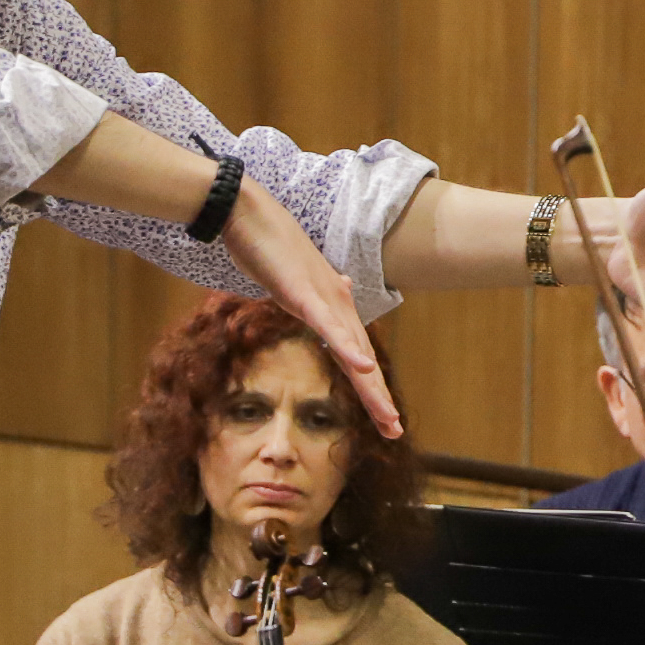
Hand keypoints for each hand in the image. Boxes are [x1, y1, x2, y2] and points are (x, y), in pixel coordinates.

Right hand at [222, 196, 403, 437]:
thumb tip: (340, 288)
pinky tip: (363, 370)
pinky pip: (328, 327)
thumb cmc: (269, 245)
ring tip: (389, 416)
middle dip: (378, 399)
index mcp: (333, 307)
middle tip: (395, 431)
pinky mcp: (304, 293)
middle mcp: (337, 305)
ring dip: (371, 386)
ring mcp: (323, 300)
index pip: (356, 357)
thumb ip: (316, 291)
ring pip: (353, 351)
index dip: (370, 389)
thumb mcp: (297, 278)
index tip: (385, 418)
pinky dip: (347, 348)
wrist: (248, 213)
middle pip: (362, 362)